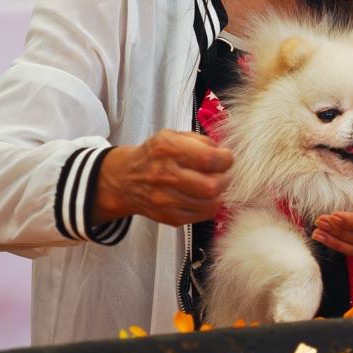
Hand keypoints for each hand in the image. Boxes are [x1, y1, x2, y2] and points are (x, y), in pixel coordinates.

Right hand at [92, 130, 233, 227]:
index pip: (208, 158)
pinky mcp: (168, 216)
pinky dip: (209, 206)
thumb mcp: (173, 136)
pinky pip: (201, 215)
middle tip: (223, 174)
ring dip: (219, 194)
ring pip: (209, 204)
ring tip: (214, 185)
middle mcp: (164, 175)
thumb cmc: (155, 155)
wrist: (126, 179)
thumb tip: (223, 154)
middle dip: (225, 179)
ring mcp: (164, 199)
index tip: (226, 158)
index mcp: (167, 149)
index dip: (225, 159)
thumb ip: (200, 141)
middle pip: (211, 185)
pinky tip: (204, 196)